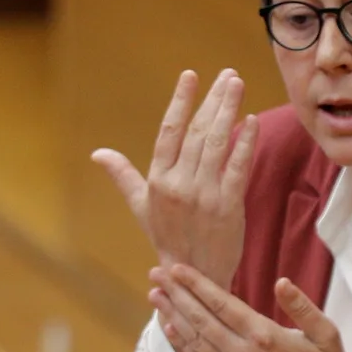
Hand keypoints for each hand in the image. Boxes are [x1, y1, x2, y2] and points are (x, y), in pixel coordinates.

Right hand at [92, 69, 258, 289]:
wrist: (193, 276)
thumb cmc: (167, 239)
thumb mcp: (141, 207)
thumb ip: (123, 176)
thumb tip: (98, 154)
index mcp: (158, 182)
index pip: (168, 132)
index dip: (180, 102)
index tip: (190, 76)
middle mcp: (180, 185)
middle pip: (197, 132)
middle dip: (213, 99)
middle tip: (228, 74)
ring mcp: (205, 195)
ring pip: (218, 144)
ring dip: (230, 110)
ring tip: (238, 85)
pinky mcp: (229, 206)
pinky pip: (238, 167)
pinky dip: (246, 142)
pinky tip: (253, 121)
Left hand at [149, 265, 351, 351]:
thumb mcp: (325, 332)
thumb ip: (301, 306)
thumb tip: (281, 282)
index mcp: (263, 335)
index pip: (220, 303)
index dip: (196, 284)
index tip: (177, 268)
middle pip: (199, 318)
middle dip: (176, 294)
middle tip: (155, 274)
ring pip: (195, 339)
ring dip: (172, 315)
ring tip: (154, 296)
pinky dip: (182, 345)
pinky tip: (169, 330)